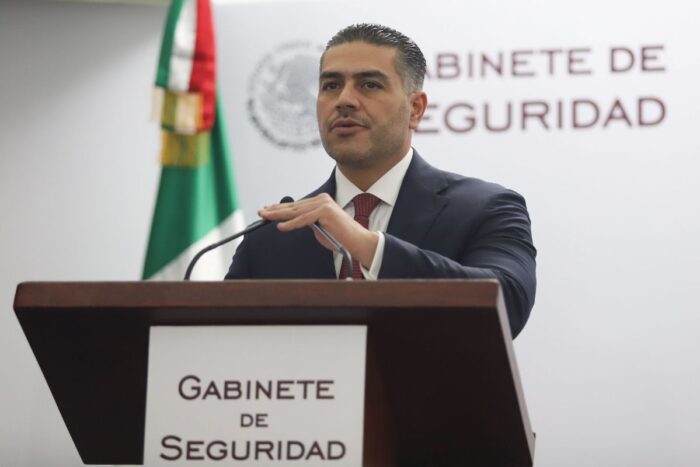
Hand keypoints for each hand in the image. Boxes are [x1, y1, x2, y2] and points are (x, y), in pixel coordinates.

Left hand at [258, 193, 378, 267]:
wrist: (356, 241)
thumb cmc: (339, 237)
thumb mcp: (318, 228)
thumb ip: (306, 222)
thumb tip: (289, 221)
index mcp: (320, 201)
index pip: (296, 204)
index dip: (280, 207)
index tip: (267, 209)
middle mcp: (321, 200)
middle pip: (293, 206)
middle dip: (275, 210)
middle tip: (261, 212)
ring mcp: (323, 204)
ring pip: (296, 211)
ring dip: (279, 215)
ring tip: (265, 217)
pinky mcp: (325, 212)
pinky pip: (304, 220)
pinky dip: (291, 224)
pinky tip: (280, 226)